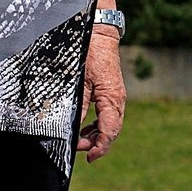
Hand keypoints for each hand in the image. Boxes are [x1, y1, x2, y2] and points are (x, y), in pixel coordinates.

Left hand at [76, 30, 124, 163]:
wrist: (99, 32)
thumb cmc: (90, 53)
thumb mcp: (80, 80)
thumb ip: (79, 105)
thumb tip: (73, 127)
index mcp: (111, 98)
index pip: (110, 131)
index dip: (100, 147)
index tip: (89, 158)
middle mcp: (117, 99)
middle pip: (112, 130)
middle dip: (97, 144)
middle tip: (79, 149)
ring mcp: (116, 95)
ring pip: (111, 123)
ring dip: (97, 135)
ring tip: (82, 142)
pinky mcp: (111, 91)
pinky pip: (108, 114)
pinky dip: (98, 124)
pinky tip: (87, 127)